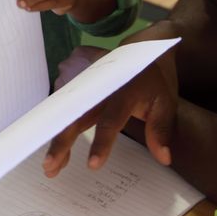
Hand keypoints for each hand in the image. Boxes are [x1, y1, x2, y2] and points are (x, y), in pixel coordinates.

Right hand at [43, 51, 178, 177]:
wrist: (141, 48)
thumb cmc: (154, 81)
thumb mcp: (166, 103)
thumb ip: (161, 130)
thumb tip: (163, 159)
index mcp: (122, 90)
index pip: (110, 120)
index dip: (101, 143)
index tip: (92, 165)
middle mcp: (97, 86)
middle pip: (76, 117)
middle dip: (61, 143)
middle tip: (50, 167)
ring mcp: (82, 81)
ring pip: (64, 113)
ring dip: (55, 139)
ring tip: (50, 166)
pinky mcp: (73, 82)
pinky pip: (61, 106)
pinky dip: (56, 128)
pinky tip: (55, 151)